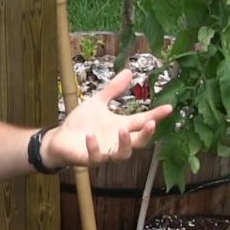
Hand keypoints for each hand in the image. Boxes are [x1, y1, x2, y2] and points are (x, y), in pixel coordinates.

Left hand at [44, 69, 171, 166]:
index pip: (143, 121)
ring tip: (123, 129)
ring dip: (124, 144)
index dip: (156, 115)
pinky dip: (94, 147)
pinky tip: (90, 136)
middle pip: (139, 142)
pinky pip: (97, 157)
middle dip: (147, 135)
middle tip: (151, 123)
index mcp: (121, 127)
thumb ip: (113, 89)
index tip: (169, 107)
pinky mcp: (90, 159)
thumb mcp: (98, 102)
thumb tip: (129, 71)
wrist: (60, 139)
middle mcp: (117, 141)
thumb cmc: (81, 123)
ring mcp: (105, 152)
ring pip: (122, 154)